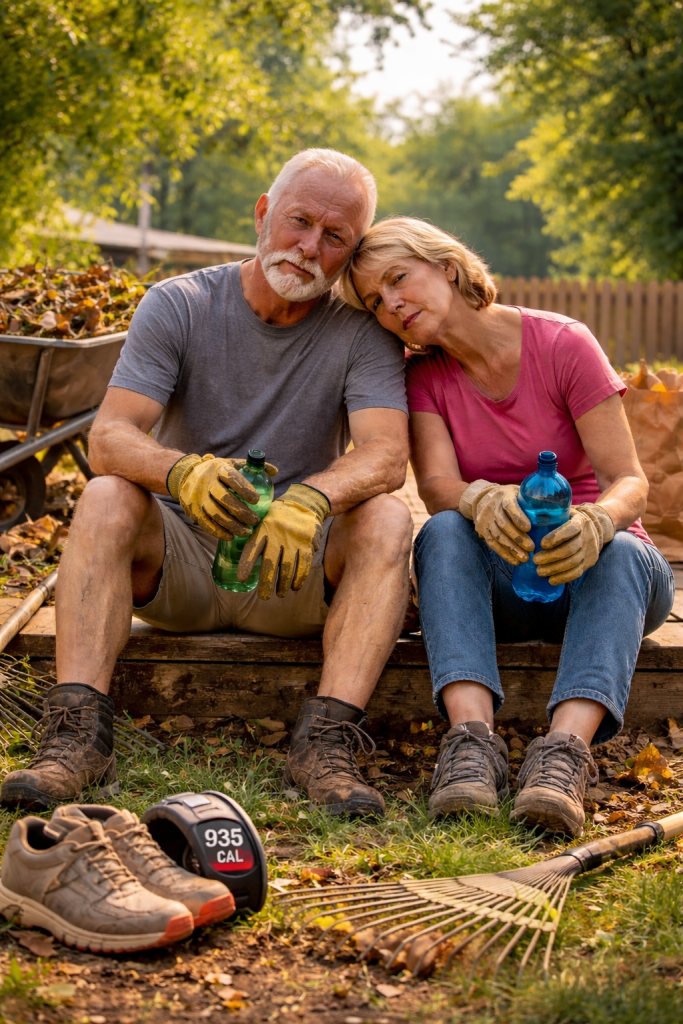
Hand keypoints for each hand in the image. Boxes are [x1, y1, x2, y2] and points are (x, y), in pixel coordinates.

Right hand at [167, 453, 277, 540]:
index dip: (245, 489)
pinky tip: (230, 536)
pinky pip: (205, 523)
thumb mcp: (231, 463)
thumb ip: (252, 467)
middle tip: (255, 521)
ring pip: (215, 514)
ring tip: (246, 531)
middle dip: (242, 512)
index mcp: (219, 469)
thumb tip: (274, 471)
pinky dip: (218, 532)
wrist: (187, 474)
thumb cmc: (216, 471)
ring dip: (232, 525)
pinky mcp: (193, 509)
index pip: (232, 478)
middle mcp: (207, 482)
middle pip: (224, 499)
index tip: (257, 500)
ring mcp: (198, 497)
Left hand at [237, 484, 329, 599]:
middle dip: (267, 582)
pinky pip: (303, 564)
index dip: (246, 563)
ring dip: (283, 583)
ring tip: (280, 594)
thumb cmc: (280, 516)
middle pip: (271, 562)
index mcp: (264, 528)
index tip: (241, 578)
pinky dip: (299, 578)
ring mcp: (294, 539)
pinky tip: (295, 587)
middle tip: (264, 597)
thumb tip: (245, 561)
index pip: (253, 547)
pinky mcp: (308, 543)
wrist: (306, 502)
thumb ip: (257, 538)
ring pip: (287, 567)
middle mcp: (278, 534)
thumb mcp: (265, 520)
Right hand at [460, 479, 533, 564]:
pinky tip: (515, 561)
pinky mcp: (482, 530)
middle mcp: (492, 507)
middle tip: (532, 548)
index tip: (529, 528)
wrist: (484, 498)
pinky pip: (492, 544)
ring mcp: (485, 519)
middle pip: (503, 524)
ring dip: (511, 549)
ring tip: (525, 558)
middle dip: (517, 538)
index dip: (518, 517)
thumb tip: (556, 513)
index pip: (509, 506)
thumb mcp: (521, 493)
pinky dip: (504, 554)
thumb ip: (534, 501)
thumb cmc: (511, 497)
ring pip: (497, 536)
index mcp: (505, 495)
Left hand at [534, 503, 614, 584]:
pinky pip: (577, 572)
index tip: (542, 544)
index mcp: (580, 522)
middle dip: (550, 557)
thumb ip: (552, 514)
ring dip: (554, 569)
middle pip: (569, 549)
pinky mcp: (589, 562)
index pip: (570, 529)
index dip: (556, 537)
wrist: (598, 528)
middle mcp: (587, 536)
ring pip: (572, 563)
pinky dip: (563, 578)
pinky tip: (551, 580)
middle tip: (535, 560)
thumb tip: (529, 516)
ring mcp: (589, 551)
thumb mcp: (566, 512)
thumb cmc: (572, 519)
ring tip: (539, 571)